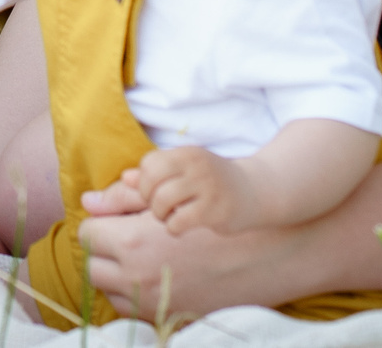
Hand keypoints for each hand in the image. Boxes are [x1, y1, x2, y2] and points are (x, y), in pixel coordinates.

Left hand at [78, 189, 297, 318]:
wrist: (268, 251)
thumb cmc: (215, 215)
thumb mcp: (167, 200)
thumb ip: (122, 199)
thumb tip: (87, 200)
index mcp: (132, 243)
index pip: (86, 234)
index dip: (97, 224)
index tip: (111, 220)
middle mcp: (138, 278)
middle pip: (91, 268)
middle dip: (99, 254)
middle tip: (118, 241)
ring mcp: (155, 304)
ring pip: (109, 294)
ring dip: (115, 277)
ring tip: (136, 260)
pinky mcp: (173, 320)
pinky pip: (134, 313)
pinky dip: (135, 297)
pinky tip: (154, 278)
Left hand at [122, 145, 255, 235]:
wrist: (256, 192)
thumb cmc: (212, 183)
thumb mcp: (185, 171)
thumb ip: (154, 174)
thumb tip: (125, 178)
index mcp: (186, 153)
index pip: (149, 163)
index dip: (146, 182)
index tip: (156, 192)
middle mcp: (196, 166)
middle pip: (151, 182)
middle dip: (149, 199)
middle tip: (161, 208)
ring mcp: (206, 187)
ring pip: (161, 202)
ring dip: (161, 215)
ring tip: (171, 217)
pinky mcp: (215, 210)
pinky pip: (178, 221)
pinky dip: (173, 228)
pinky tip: (182, 227)